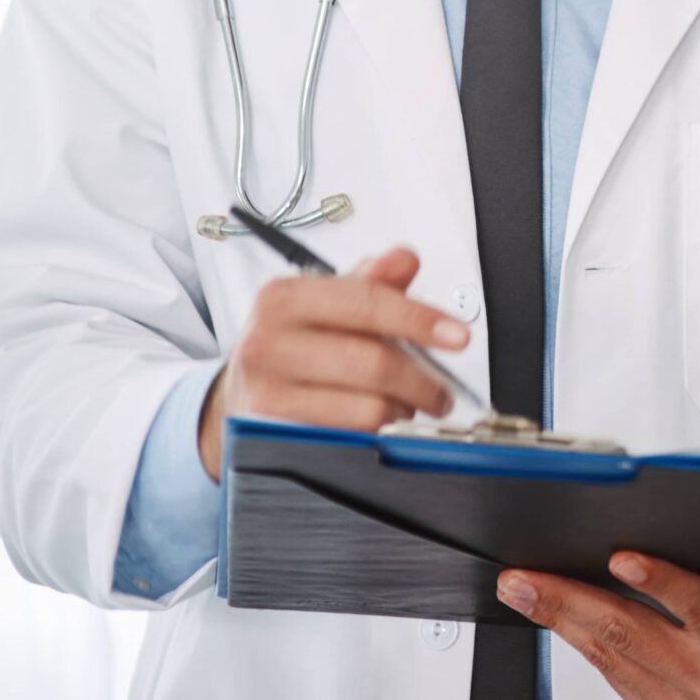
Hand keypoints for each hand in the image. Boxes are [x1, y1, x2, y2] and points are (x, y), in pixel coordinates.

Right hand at [196, 246, 468, 480]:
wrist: (240, 393)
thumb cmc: (292, 344)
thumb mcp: (326, 303)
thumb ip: (371, 281)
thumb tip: (404, 260)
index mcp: (284, 297)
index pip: (366, 302)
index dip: (420, 320)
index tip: (458, 336)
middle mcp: (267, 342)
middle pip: (371, 362)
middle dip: (421, 380)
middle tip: (441, 391)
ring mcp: (266, 392)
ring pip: (365, 408)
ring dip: (401, 411)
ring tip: (406, 406)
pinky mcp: (271, 436)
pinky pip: (347, 440)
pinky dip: (375, 435)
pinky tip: (379, 423)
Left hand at [497, 544, 699, 699]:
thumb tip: (685, 530)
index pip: (696, 609)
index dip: (658, 582)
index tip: (621, 557)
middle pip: (631, 636)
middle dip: (569, 601)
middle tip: (524, 577)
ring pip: (612, 659)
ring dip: (563, 622)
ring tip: (525, 591)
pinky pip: (618, 678)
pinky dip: (586, 645)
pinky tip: (560, 618)